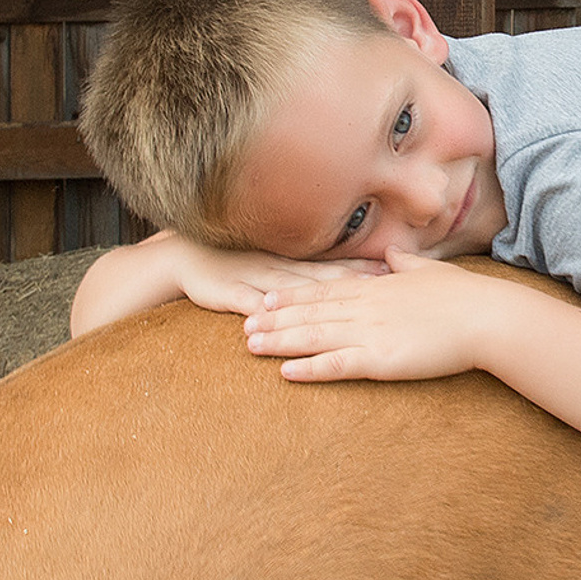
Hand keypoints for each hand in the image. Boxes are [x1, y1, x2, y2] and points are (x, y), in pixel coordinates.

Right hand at [172, 237, 383, 319]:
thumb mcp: (277, 265)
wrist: (186, 256)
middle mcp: (280, 267)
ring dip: (313, 300)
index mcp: (294, 263)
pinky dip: (259, 313)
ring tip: (339, 309)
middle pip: (321, 278)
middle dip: (350, 284)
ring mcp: (255, 278)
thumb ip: (312, 273)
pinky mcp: (229, 292)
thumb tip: (355, 280)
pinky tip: (272, 323)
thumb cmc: (237, 264)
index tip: (394, 275)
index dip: (364, 270)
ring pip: (288, 291)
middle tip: (380, 292)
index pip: (336, 266)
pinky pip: (246, 304)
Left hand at [243, 247, 508, 381]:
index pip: (324, 291)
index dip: (291, 295)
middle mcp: (366, 307)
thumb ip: (407, 264)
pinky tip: (285, 372)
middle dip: (274, 317)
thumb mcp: (431, 271)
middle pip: (310, 312)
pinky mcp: (381, 359)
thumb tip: (396, 254)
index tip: (265, 296)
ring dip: (280, 341)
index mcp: (377, 287)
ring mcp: (371, 332)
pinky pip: (336, 364)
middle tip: (242, 322)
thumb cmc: (466, 295)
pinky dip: (309, 368)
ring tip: (250, 345)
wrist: (487, 316)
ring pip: (314, 336)